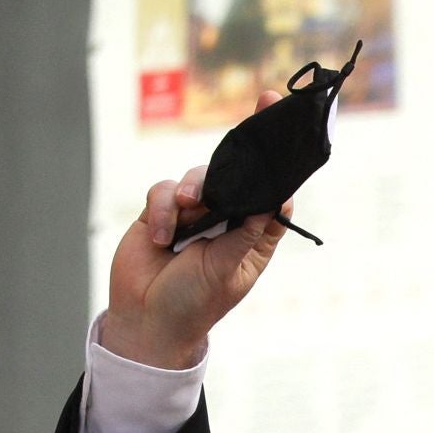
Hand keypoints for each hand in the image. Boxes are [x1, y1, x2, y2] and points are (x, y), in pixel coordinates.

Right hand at [100, 91, 291, 368]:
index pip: (274, 193)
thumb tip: (275, 199)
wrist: (146, 321)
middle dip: (242, 147)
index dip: (281, 162)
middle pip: (237, 173)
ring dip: (192, 190)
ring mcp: (193, 215)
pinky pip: (164, 191)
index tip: (287, 125)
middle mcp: (227, 221)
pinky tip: (163, 237)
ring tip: (186, 210)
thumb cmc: (195, 303)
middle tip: (256, 111)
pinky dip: (163, 209)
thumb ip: (247, 232)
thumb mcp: (229, 269)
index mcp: (254, 237)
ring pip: (197, 177)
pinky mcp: (160, 213)